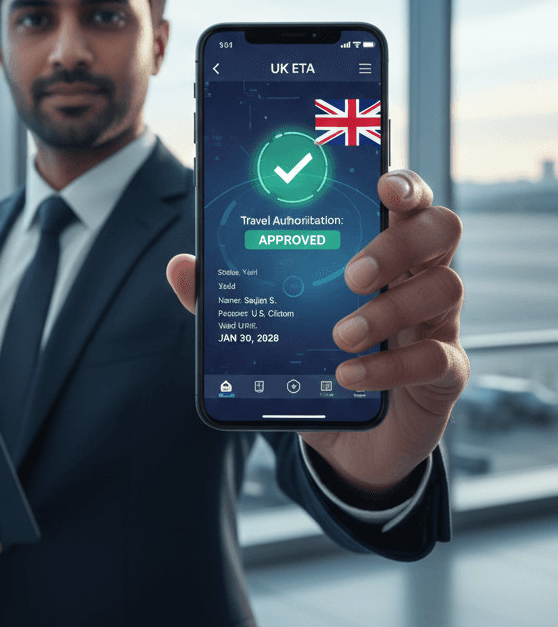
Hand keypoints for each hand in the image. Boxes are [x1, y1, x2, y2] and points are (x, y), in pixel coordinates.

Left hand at [166, 169, 468, 490]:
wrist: (348, 442)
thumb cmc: (314, 364)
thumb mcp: (270, 329)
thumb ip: (228, 297)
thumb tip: (180, 266)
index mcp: (379, 252)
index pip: (406, 201)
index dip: (404, 184)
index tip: (382, 185)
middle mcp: (416, 277)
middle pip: (440, 231)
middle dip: (398, 244)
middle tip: (352, 274)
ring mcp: (437, 323)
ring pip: (446, 288)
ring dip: (388, 309)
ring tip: (340, 335)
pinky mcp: (445, 372)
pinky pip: (436, 357)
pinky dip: (390, 366)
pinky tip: (349, 376)